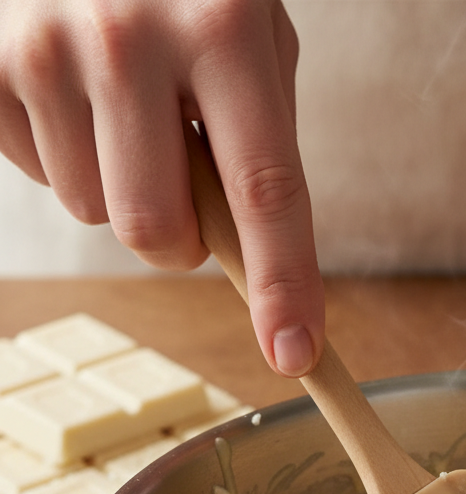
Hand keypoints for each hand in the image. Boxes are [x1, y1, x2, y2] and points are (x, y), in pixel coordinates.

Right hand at [0, 0, 322, 376]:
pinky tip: (74, 93)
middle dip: (177, 242)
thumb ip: (260, 132)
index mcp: (222, 29)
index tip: (294, 353)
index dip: (283, 283)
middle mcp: (128, 37)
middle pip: (155, 232)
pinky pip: (34, 173)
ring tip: (120, 104)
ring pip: (93, 210)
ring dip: (118, 184)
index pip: (265, 192)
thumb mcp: (249, 28)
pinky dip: (62, 154)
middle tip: (181, 189)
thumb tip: (252, 249)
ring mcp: (41, 46)